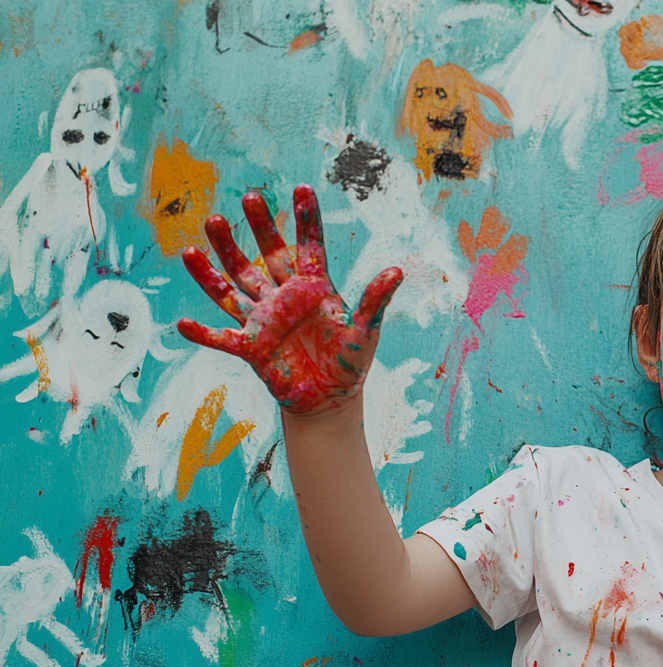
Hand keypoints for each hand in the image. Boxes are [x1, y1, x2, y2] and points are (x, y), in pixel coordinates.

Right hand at [176, 185, 402, 413]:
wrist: (330, 398)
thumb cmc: (349, 361)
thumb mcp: (365, 330)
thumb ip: (375, 300)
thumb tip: (397, 270)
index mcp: (314, 289)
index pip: (309, 246)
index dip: (306, 219)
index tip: (302, 188)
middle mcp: (285, 297)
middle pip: (267, 256)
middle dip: (259, 228)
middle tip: (249, 197)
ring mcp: (264, 320)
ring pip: (235, 287)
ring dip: (215, 267)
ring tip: (196, 242)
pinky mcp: (251, 348)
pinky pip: (222, 340)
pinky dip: (203, 334)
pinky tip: (182, 324)